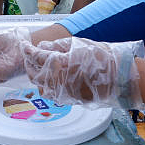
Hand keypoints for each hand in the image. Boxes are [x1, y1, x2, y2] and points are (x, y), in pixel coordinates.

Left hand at [22, 37, 140, 108]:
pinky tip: (52, 78)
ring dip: (37, 77)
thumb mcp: (79, 44)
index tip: (24, 45)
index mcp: (60, 63)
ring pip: (41, 87)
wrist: (120, 77)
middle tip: (29, 56)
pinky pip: (52, 94)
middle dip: (29, 64)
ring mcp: (64, 92)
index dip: (27, 50)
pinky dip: (48, 86)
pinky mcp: (70, 99)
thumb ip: (58, 46)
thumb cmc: (102, 57)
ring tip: (39, 67)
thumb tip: (42, 47)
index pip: (36, 56)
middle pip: (34, 74)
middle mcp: (59, 80)